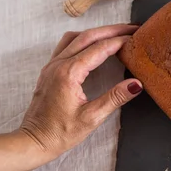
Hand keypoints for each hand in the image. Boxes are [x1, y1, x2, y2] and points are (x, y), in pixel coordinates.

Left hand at [20, 24, 141, 158]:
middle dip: (112, 30)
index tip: (136, 37)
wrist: (33, 141)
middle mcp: (58, 64)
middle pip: (88, 36)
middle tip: (132, 28)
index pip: (100, 48)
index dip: (120, 41)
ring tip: (115, 33)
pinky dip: (83, 39)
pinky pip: (66, 45)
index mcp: (69, 73)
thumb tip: (136, 84)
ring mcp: (51, 66)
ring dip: (96, 32)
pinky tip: (93, 45)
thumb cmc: (59, 133)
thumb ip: (115, 98)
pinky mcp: (49, 70)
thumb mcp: (92, 118)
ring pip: (75, 37)